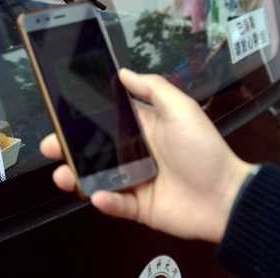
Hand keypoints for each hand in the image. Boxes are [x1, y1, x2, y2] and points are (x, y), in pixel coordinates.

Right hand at [40, 68, 251, 243]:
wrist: (228, 198)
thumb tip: (125, 72)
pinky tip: (100, 196)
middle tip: (52, 146)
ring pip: (95, 177)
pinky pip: (114, 204)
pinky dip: (104, 201)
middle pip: (91, 149)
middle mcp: (133, 153)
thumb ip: (153, 88)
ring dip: (76, 177)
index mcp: (141, 128)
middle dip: (66, 148)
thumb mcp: (182, 110)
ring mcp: (134, 180)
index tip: (61, 115)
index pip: (103, 120)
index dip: (80, 119)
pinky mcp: (138, 206)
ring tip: (65, 176)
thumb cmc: (208, 152)